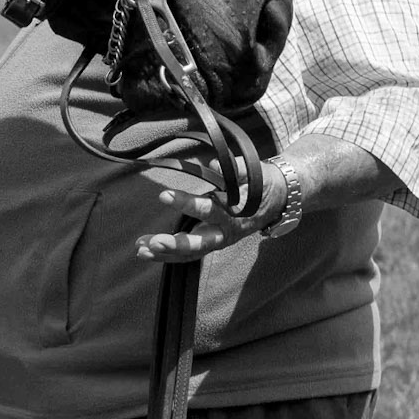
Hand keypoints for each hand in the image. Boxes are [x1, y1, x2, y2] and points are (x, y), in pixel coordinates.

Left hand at [135, 158, 286, 261]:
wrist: (278, 200)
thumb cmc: (262, 184)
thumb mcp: (254, 174)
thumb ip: (236, 170)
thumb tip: (214, 164)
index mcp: (235, 215)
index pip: (209, 210)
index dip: (187, 204)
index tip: (164, 195)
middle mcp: (225, 232)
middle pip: (199, 243)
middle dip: (175, 245)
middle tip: (152, 241)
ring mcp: (217, 241)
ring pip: (190, 253)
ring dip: (164, 253)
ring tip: (140, 249)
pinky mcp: (210, 243)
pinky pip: (188, 254)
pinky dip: (167, 255)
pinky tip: (145, 250)